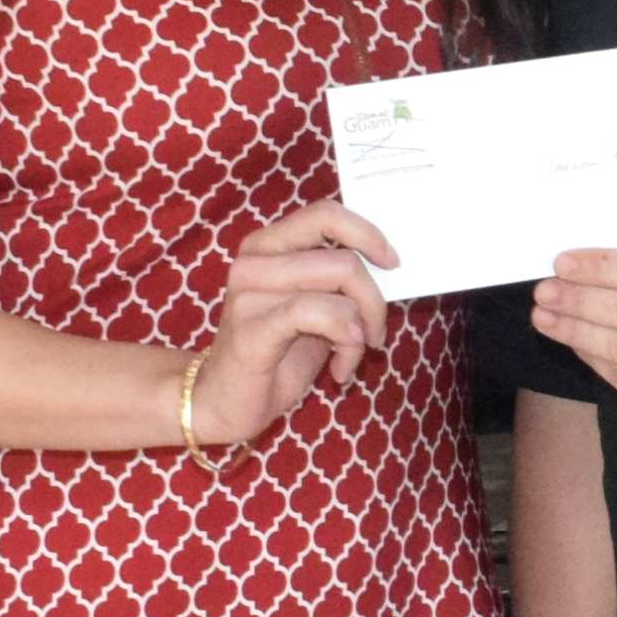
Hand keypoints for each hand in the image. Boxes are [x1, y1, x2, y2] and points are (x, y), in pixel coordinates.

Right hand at [191, 201, 397, 447]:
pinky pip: (319, 314)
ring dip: (363, 327)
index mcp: (267, 246)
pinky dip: (346, 342)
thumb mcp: (313, 308)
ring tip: (352, 355)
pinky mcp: (252, 328)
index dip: (368, 234)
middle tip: (374, 334)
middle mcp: (254, 261)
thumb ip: (338, 282)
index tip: (392, 264)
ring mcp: (249, 292)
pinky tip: (340, 369)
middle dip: (375, 301)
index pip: (325, 214)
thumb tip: (389, 266)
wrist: (224, 402)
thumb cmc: (275, 355)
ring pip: (338, 284)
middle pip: (344, 259)